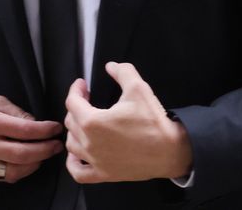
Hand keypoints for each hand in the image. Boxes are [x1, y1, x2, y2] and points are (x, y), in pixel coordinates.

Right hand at [0, 93, 64, 182]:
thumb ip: (15, 112)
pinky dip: (21, 172)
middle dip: (45, 150)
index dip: (44, 130)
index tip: (55, 128)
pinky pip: (5, 177)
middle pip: (22, 153)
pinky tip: (29, 163)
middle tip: (56, 144)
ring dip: (35, 164)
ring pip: (15, 170)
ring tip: (45, 154)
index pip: (23, 130)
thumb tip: (36, 123)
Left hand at [64, 62, 192, 183]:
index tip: (82, 84)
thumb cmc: (153, 122)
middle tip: (87, 100)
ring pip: (71, 144)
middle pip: (70, 122)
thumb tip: (110, 66)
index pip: (72, 102)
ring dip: (75, 131)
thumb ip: (123, 72)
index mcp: (93, 121)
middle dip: (76, 108)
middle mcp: (89, 143)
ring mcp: (95, 161)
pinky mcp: (103, 174)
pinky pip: (78, 172)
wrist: (170, 151)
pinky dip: (73, 162)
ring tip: (84, 123)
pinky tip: (78, 154)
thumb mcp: (139, 89)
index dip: (76, 90)